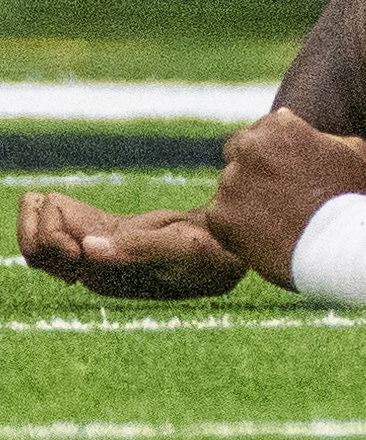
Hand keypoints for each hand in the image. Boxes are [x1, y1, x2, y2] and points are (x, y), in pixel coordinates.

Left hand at [17, 188, 245, 299]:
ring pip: (44, 246)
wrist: (228, 258)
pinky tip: (48, 200)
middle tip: (42, 196)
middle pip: (37, 251)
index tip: (54, 201)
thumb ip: (139, 248)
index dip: (45, 227)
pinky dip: (53, 217)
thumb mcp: (183, 247)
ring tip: (39, 197)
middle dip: (32, 222)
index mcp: (103, 274)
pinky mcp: (109, 243)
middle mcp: (93, 271)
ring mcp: (99, 259)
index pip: (47, 251)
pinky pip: (66, 234)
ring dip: (37, 220)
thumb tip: (86, 248)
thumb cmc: (210, 254)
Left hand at [206, 106, 365, 289]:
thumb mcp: (350, 148)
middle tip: (270, 190)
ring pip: (228, 185)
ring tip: (270, 218)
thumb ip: (321, 137)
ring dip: (242, 195)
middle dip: (250, 165)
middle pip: (237, 150)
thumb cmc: (349, 195)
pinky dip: (234, 224)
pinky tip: (259, 233)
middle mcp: (250, 147)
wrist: (337, 243)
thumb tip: (310, 137)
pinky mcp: (219, 216)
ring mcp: (231, 182)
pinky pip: (219, 216)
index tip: (282, 167)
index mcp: (280, 125)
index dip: (272, 148)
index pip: (262, 129)